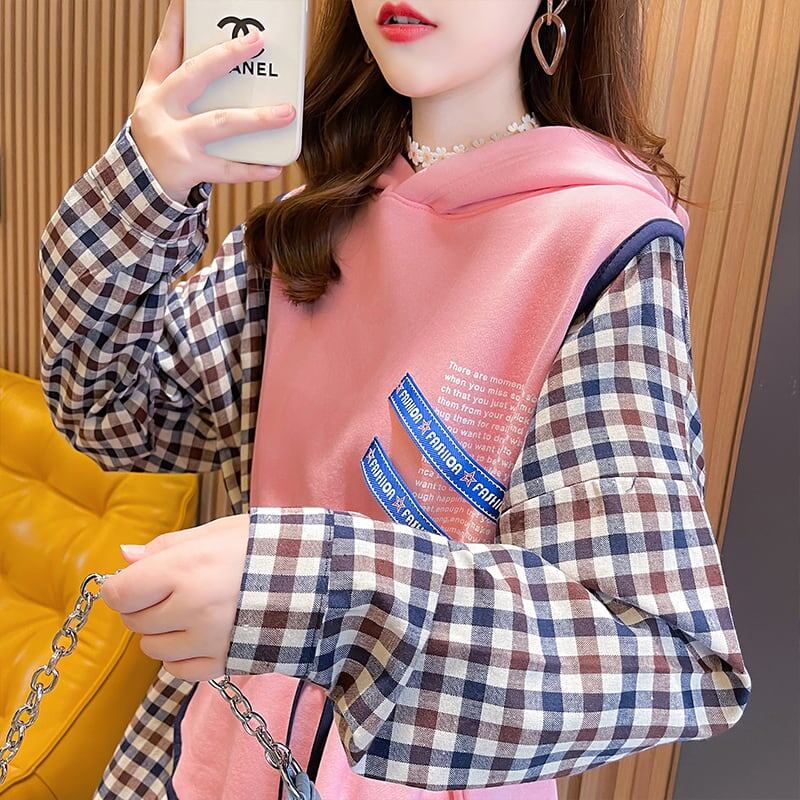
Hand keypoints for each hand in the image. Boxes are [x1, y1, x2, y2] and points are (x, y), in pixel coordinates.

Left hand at [99, 513, 250, 681]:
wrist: (316, 579)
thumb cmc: (264, 547)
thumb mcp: (216, 532)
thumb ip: (167, 546)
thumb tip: (124, 556)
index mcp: (186, 570)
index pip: (120, 592)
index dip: (120, 586)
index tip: (133, 580)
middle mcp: (192, 610)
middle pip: (135, 620)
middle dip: (144, 605)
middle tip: (172, 589)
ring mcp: (208, 641)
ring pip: (153, 648)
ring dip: (163, 631)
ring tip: (193, 610)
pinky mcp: (223, 664)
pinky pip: (178, 670)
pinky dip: (181, 655)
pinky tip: (202, 634)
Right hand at [130, 0, 295, 203]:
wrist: (139, 190)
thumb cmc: (163, 140)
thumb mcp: (162, 109)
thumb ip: (186, 85)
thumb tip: (229, 60)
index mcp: (156, 91)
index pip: (165, 50)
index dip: (177, 23)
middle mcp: (160, 111)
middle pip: (193, 76)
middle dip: (225, 56)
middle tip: (257, 41)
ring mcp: (174, 140)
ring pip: (220, 123)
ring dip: (256, 118)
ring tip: (287, 112)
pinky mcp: (188, 169)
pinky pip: (227, 169)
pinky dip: (253, 169)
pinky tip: (276, 166)